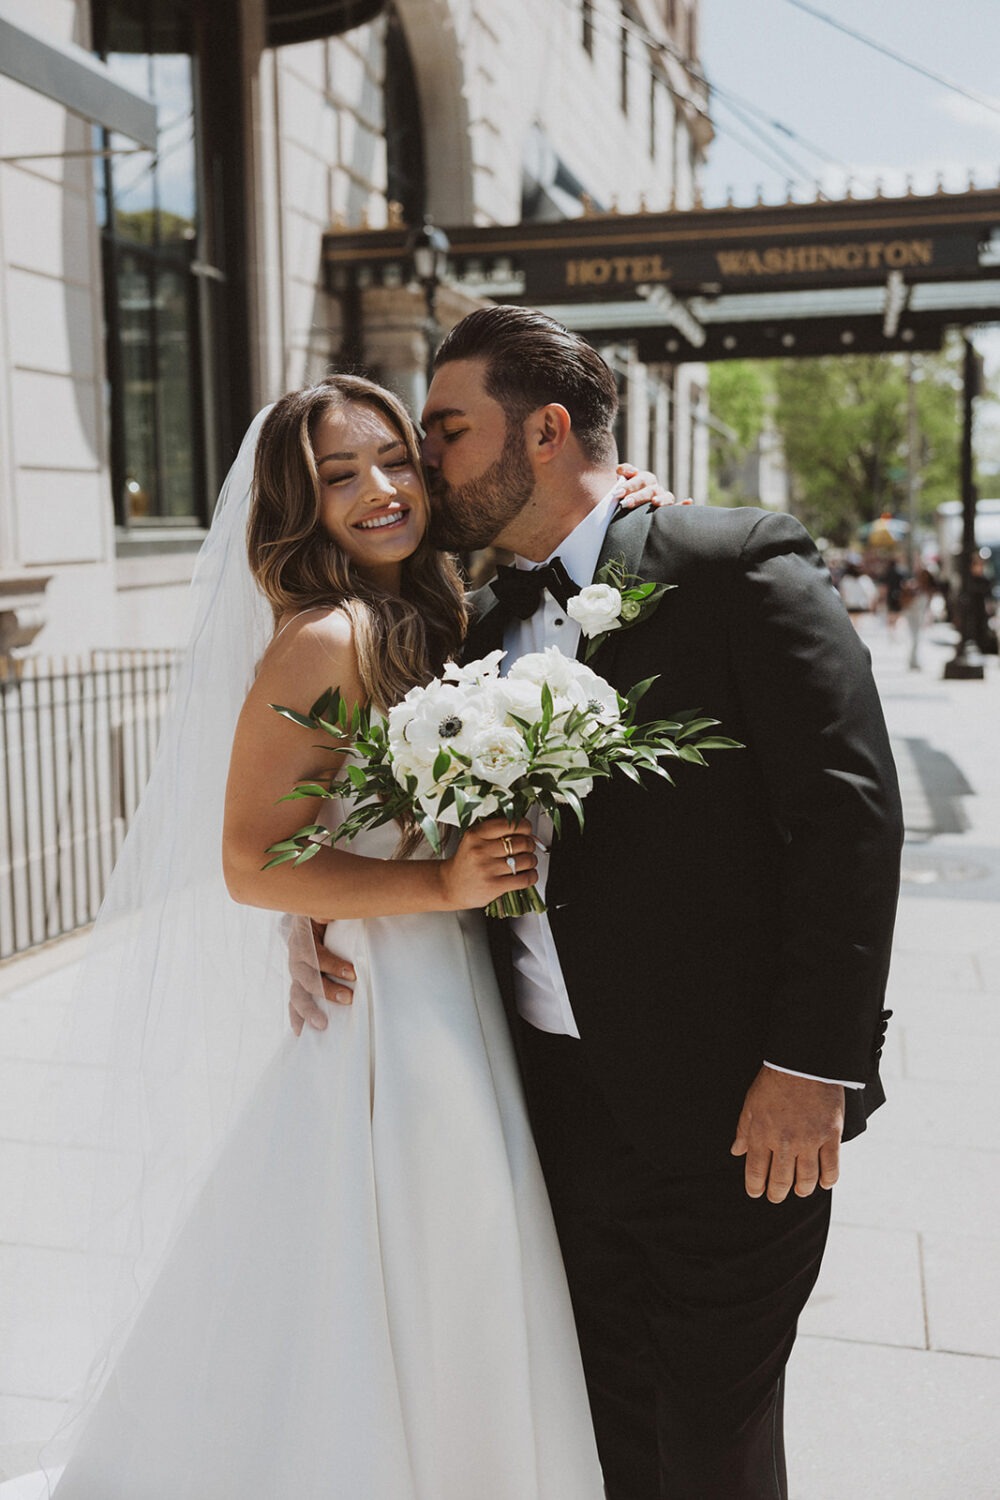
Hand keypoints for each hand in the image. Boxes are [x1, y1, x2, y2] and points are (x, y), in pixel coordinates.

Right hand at [287, 913, 355, 1033]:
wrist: (310, 917)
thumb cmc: (325, 913)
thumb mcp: (326, 907)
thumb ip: (327, 910)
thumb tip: (327, 914)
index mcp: (303, 936)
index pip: (313, 953)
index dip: (330, 964)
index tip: (352, 974)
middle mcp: (296, 956)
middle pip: (305, 977)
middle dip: (326, 990)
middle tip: (348, 1000)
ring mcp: (296, 972)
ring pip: (297, 993)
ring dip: (309, 1010)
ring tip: (322, 1025)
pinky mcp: (299, 983)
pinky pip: (294, 1002)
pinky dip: (296, 1018)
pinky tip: (301, 1033)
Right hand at [438, 817, 537, 909]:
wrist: (450, 885)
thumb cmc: (466, 862)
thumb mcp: (473, 839)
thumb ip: (495, 831)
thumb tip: (527, 830)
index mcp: (475, 834)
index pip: (510, 824)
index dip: (525, 827)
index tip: (526, 830)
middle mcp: (480, 850)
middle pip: (521, 842)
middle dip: (530, 844)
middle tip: (528, 847)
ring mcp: (487, 869)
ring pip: (525, 860)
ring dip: (532, 861)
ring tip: (527, 861)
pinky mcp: (494, 886)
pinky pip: (524, 879)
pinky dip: (531, 876)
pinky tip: (527, 874)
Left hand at [615, 462, 692, 510]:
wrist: (622, 505)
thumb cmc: (618, 493)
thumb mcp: (616, 480)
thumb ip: (620, 471)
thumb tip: (630, 471)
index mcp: (643, 479)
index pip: (639, 479)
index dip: (629, 485)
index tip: (617, 493)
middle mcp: (655, 487)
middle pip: (650, 489)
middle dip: (638, 496)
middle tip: (626, 503)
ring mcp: (662, 498)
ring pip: (666, 497)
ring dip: (661, 499)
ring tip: (654, 503)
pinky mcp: (668, 510)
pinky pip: (677, 508)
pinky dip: (683, 505)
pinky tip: (689, 501)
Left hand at [730, 1067, 844, 1202]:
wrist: (803, 1063)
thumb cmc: (774, 1081)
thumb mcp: (750, 1104)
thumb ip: (744, 1131)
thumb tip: (736, 1152)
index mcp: (762, 1134)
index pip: (756, 1171)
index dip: (755, 1187)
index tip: (756, 1193)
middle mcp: (784, 1142)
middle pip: (781, 1180)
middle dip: (777, 1193)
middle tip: (776, 1196)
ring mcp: (809, 1140)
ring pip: (806, 1179)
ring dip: (801, 1190)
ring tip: (799, 1191)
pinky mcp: (831, 1136)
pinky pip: (831, 1168)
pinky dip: (828, 1180)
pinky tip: (824, 1183)